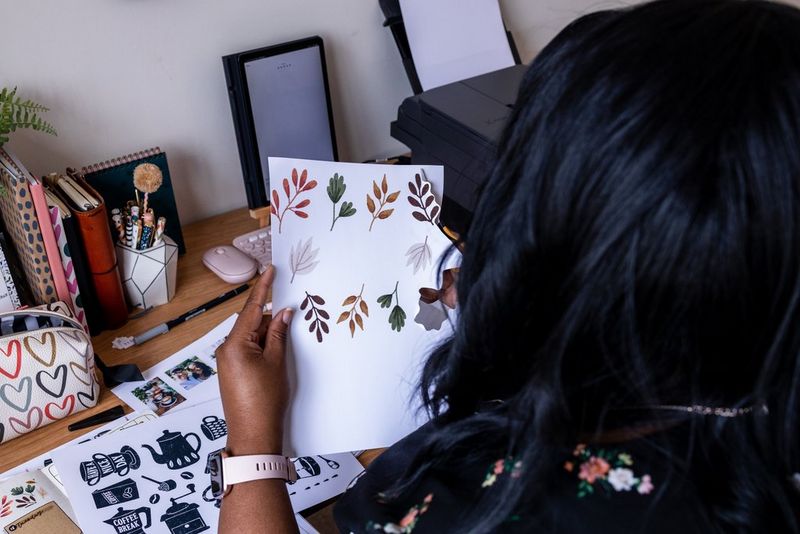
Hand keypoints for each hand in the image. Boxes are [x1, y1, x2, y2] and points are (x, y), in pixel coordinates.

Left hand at [216, 266, 292, 454]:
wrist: (254, 433)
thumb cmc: (264, 400)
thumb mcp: (276, 363)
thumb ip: (279, 334)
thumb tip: (284, 313)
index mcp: (235, 344)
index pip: (252, 308)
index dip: (263, 288)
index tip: (269, 270)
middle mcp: (226, 349)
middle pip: (252, 321)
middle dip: (272, 317)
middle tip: (292, 312)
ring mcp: (228, 359)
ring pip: (252, 335)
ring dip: (269, 333)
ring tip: (286, 342)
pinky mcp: (233, 369)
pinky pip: (249, 347)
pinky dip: (263, 344)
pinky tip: (277, 350)